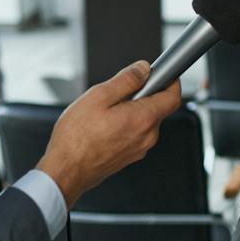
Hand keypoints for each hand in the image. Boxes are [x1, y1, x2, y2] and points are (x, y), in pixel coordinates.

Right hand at [35, 61, 181, 204]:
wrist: (66, 170)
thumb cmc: (76, 138)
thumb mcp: (98, 97)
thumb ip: (126, 80)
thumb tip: (143, 69)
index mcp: (143, 119)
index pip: (173, 97)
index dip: (171, 81)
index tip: (163, 74)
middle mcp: (147, 136)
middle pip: (158, 108)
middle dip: (143, 95)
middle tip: (118, 94)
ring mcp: (140, 148)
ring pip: (145, 121)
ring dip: (132, 111)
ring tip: (105, 113)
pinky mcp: (130, 156)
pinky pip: (136, 134)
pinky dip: (126, 125)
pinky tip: (104, 126)